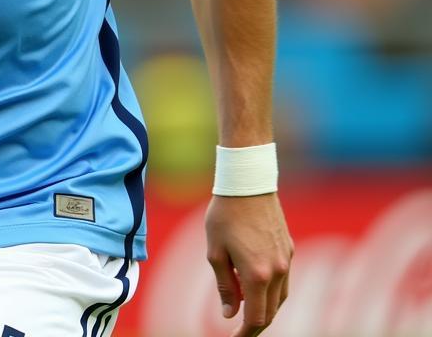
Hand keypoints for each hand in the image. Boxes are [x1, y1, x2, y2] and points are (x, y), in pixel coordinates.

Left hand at [205, 192, 292, 335]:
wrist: (247, 182)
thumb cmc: (225, 214)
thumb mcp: (215, 250)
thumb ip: (224, 285)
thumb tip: (229, 313)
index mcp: (257, 274)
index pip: (257, 318)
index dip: (245, 332)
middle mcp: (278, 271)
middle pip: (271, 311)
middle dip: (255, 323)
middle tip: (239, 327)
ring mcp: (286, 260)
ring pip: (281, 297)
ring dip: (266, 307)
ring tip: (246, 305)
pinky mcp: (289, 248)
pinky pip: (284, 279)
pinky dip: (272, 289)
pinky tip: (256, 282)